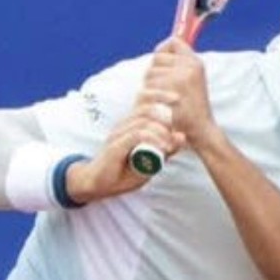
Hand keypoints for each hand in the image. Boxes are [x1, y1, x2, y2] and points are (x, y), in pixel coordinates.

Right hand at [66, 93, 184, 201]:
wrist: (97, 185)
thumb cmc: (123, 173)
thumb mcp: (150, 162)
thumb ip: (165, 150)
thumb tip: (182, 136)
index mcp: (130, 124)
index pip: (143, 99)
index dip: (159, 94)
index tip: (177, 98)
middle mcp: (123, 125)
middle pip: (146, 108)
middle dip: (165, 118)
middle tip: (173, 137)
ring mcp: (118, 134)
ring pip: (144, 122)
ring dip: (161, 132)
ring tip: (169, 147)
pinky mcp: (115, 145)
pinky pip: (137, 135)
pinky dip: (153, 139)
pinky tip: (162, 148)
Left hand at [141, 37, 218, 149]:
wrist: (200, 130)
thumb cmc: (193, 107)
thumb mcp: (194, 80)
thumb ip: (180, 64)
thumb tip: (163, 49)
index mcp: (196, 63)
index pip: (174, 42)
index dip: (164, 50)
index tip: (162, 62)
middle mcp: (189, 67)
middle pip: (157, 57)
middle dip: (155, 71)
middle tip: (162, 88)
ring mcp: (179, 78)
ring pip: (150, 73)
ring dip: (150, 86)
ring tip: (161, 99)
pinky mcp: (168, 92)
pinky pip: (148, 87)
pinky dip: (148, 97)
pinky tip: (157, 106)